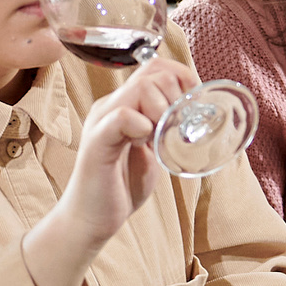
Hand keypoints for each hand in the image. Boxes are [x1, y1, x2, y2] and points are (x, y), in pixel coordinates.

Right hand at [56, 54, 197, 250]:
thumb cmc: (121, 185)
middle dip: (176, 97)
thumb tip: (195, 118)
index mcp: (124, 104)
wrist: (91, 219)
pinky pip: (121, 116)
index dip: (182, 77)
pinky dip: (142, 126)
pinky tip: (145, 145)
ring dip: (162, 111)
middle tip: (174, 129)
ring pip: (140, 89)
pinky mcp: (97, 142)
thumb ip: (164, 131)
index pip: (155, 66)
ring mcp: (102, 121)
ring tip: (160, 138)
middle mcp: (111, 106)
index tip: (192, 104)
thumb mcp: (152, 150)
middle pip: (152, 73)